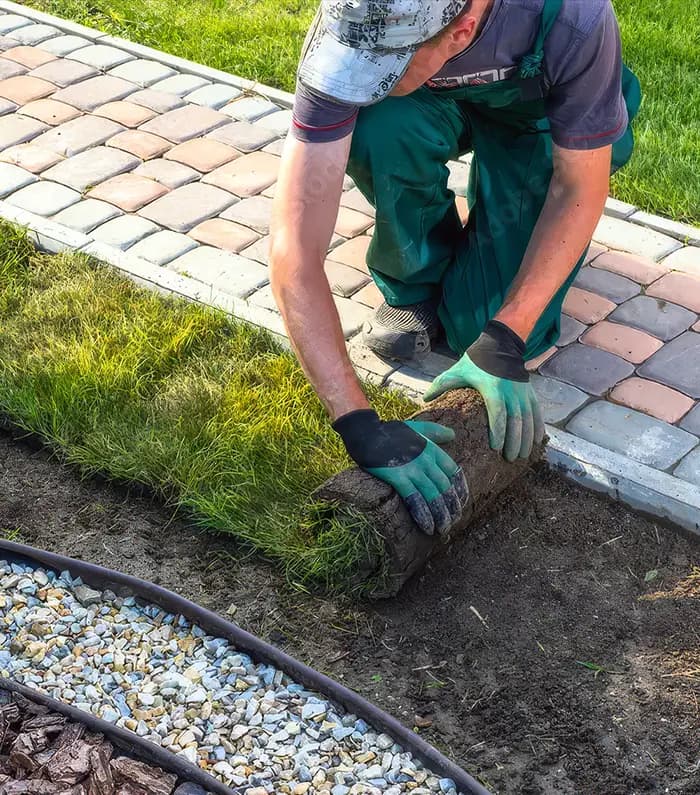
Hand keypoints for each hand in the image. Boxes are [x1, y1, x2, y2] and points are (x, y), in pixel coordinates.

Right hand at [333, 409, 468, 535]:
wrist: (367, 433)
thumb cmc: (390, 431)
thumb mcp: (417, 427)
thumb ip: (435, 432)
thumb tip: (452, 435)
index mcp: (432, 449)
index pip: (454, 472)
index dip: (459, 490)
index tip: (461, 503)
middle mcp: (426, 460)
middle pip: (445, 488)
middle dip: (451, 507)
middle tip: (453, 522)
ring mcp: (412, 469)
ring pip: (433, 496)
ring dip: (440, 516)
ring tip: (442, 529)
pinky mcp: (398, 477)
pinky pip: (414, 499)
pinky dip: (423, 515)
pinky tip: (427, 527)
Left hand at [423, 321, 543, 461]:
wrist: (499, 345)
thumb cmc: (475, 361)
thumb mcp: (457, 371)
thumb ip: (441, 385)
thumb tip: (424, 400)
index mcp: (493, 388)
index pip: (498, 413)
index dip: (498, 431)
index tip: (496, 448)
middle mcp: (511, 391)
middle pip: (516, 420)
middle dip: (515, 441)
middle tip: (510, 458)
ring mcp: (522, 392)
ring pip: (529, 418)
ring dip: (527, 438)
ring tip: (522, 455)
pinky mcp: (530, 392)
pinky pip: (537, 412)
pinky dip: (538, 427)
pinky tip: (537, 441)